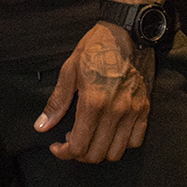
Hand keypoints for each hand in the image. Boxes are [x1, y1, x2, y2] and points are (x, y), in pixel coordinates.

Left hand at [34, 21, 153, 162]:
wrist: (128, 32)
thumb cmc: (96, 48)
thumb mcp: (69, 70)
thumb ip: (57, 102)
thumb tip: (42, 126)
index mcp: (93, 102)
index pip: (78, 146)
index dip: (64, 152)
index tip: (56, 146)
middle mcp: (115, 111)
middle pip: (96, 154)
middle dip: (79, 154)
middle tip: (70, 141)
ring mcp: (133, 112)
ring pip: (116, 152)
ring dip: (99, 151)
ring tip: (89, 137)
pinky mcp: (145, 109)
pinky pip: (136, 141)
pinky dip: (121, 143)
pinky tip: (109, 132)